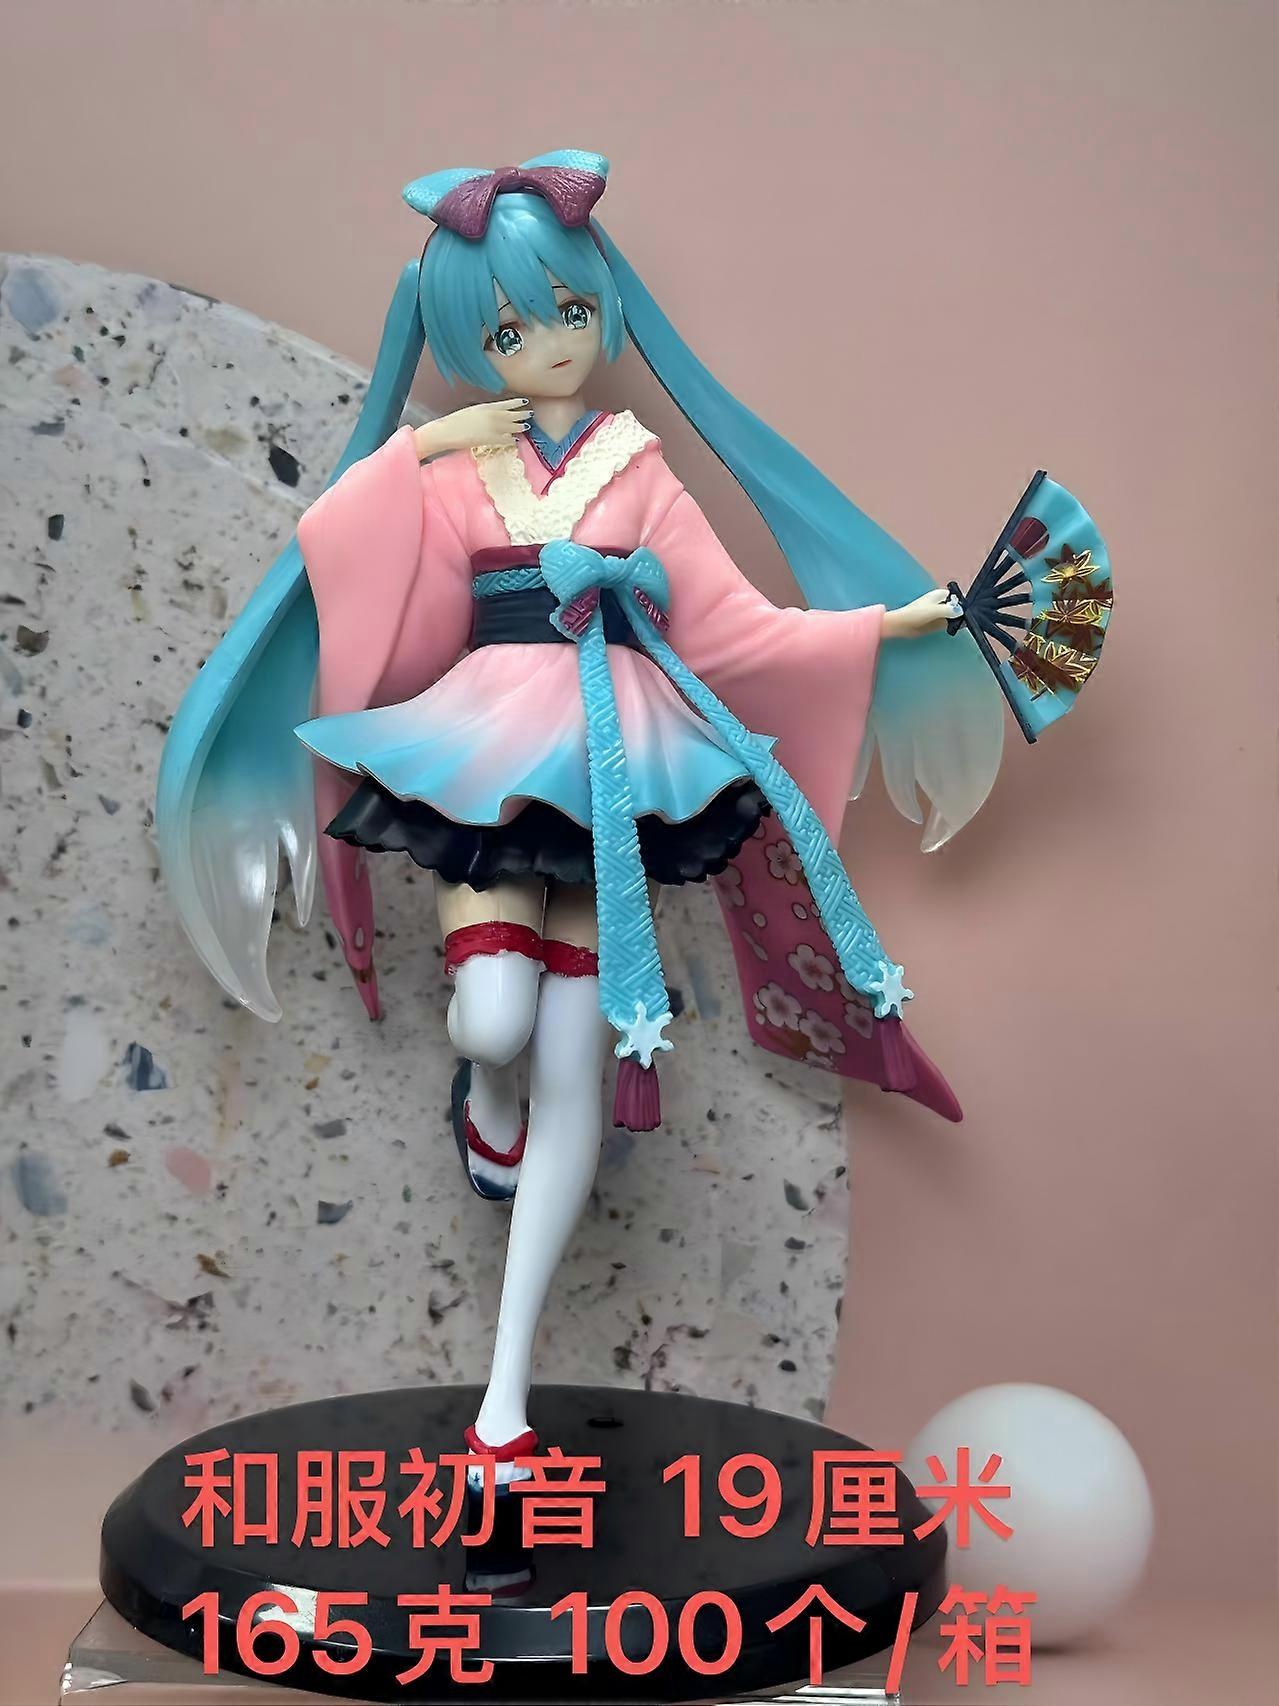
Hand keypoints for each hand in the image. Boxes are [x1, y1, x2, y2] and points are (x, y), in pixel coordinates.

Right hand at [413, 399, 532, 459]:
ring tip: (526, 426)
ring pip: (512, 427)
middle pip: (512, 415)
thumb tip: (491, 414)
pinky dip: (511, 440)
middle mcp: (493, 416)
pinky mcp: (491, 439)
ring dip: (520, 426)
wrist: (448, 431)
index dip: (516, 403)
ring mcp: (493, 428)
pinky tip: (515, 440)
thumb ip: (484, 412)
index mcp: (487, 407)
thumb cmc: (455, 421)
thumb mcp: (472, 411)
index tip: (524, 401)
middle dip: (522, 414)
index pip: (506, 403)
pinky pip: (506, 439)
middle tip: (530, 414)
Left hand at [882, 587, 961, 639]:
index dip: (961, 602)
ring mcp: (939, 613)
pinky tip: (954, 627)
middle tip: (964, 619)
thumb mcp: (934, 610)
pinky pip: (948, 623)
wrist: (902, 625)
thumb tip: (960, 611)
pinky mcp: (936, 623)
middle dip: (960, 611)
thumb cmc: (916, 613)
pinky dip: (952, 625)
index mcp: (940, 595)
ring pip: (953, 615)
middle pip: (956, 606)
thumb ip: (949, 610)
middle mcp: (941, 603)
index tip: (966, 609)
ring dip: (957, 619)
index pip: (956, 596)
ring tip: (961, 623)